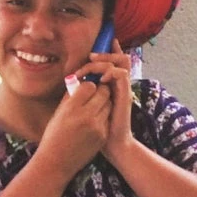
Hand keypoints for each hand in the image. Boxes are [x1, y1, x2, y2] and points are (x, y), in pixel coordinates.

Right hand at [37, 78, 111, 179]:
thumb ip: (71, 96)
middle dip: (100, 91)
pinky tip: (92, 123)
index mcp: (71, 108)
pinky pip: (107, 119)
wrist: (56, 162)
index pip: (89, 86)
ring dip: (103, 104)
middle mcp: (85, 116)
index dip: (88, 86)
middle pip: (103, 93)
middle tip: (94, 95)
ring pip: (109, 105)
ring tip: (93, 109)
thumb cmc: (54, 135)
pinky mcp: (103, 136)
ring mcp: (97, 127)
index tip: (84, 90)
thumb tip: (81, 80)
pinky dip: (103, 118)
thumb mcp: (58, 113)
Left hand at [72, 39, 134, 165]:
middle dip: (104, 53)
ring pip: (121, 62)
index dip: (106, 51)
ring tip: (91, 66)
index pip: (113, 61)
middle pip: (119, 57)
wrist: (113, 146)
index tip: (91, 50)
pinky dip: (110, 72)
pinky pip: (122, 75)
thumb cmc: (97, 129)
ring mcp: (124, 89)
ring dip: (105, 61)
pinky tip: (100, 79)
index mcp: (111, 86)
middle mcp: (120, 85)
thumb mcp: (86, 108)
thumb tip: (70, 82)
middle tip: (89, 58)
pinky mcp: (125, 95)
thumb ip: (82, 94)